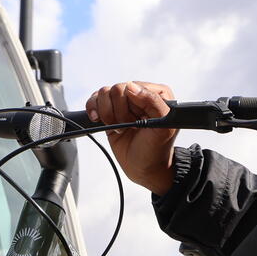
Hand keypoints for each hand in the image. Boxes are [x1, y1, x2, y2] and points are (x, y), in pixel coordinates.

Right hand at [85, 80, 178, 194]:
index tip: (137, 122)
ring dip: (108, 114)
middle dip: (119, 112)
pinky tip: (99, 120)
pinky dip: (93, 109)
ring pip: (103, 93)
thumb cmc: (156, 149)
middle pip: (116, 89)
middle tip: (130, 127)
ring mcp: (123, 103)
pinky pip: (94, 99)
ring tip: (119, 128)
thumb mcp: (163, 127)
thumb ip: (152, 102)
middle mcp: (139, 94)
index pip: (133, 86)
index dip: (131, 106)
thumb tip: (130, 86)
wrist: (144, 168)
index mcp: (157, 93)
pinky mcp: (109, 111)